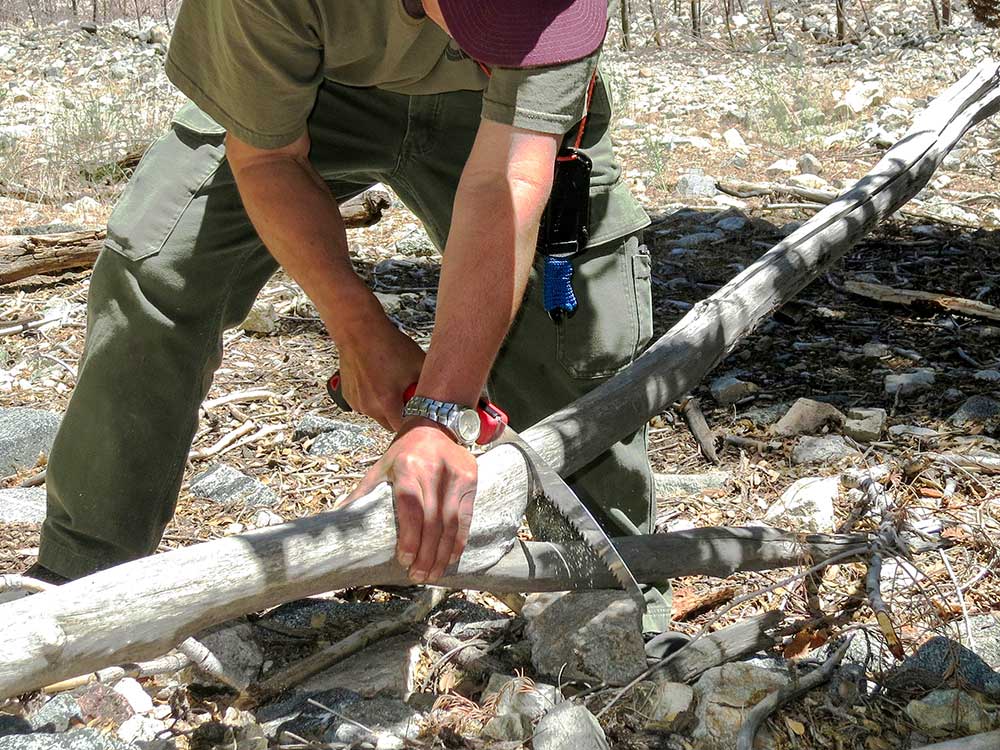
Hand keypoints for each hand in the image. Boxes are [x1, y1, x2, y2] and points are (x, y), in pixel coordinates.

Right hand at [336, 316, 424, 430]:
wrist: (359, 331)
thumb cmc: (388, 344)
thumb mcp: (418, 363)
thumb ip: (430, 384)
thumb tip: (443, 394)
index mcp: (387, 400)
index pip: (404, 428)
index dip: (415, 423)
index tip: (421, 417)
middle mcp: (369, 406)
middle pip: (390, 425)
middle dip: (401, 417)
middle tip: (408, 401)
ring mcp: (357, 402)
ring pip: (377, 415)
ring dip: (386, 408)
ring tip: (390, 386)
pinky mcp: (348, 397)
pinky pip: (365, 406)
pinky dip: (372, 400)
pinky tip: (377, 383)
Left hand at [341, 419, 476, 581]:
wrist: (434, 427)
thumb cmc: (402, 454)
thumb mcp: (380, 469)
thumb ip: (363, 496)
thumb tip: (336, 522)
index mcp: (408, 465)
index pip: (411, 504)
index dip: (410, 535)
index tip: (405, 559)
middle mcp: (435, 468)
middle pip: (433, 519)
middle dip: (426, 552)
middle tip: (418, 576)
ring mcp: (456, 474)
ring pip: (451, 522)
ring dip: (442, 552)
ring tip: (432, 574)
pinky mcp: (471, 479)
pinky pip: (465, 517)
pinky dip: (458, 540)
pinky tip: (449, 558)